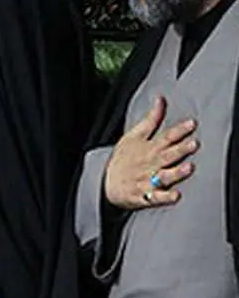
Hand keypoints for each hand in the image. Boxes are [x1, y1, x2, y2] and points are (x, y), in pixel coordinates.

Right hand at [104, 96, 197, 210]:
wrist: (104, 182)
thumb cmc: (123, 158)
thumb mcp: (133, 135)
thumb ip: (151, 119)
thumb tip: (161, 99)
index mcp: (149, 148)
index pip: (166, 137)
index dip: (179, 130)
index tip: (192, 124)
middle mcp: (150, 164)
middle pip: (167, 155)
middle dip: (180, 150)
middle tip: (193, 144)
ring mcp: (147, 180)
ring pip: (164, 176)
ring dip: (176, 172)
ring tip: (188, 168)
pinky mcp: (144, 195)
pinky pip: (155, 198)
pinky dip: (164, 198)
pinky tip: (175, 196)